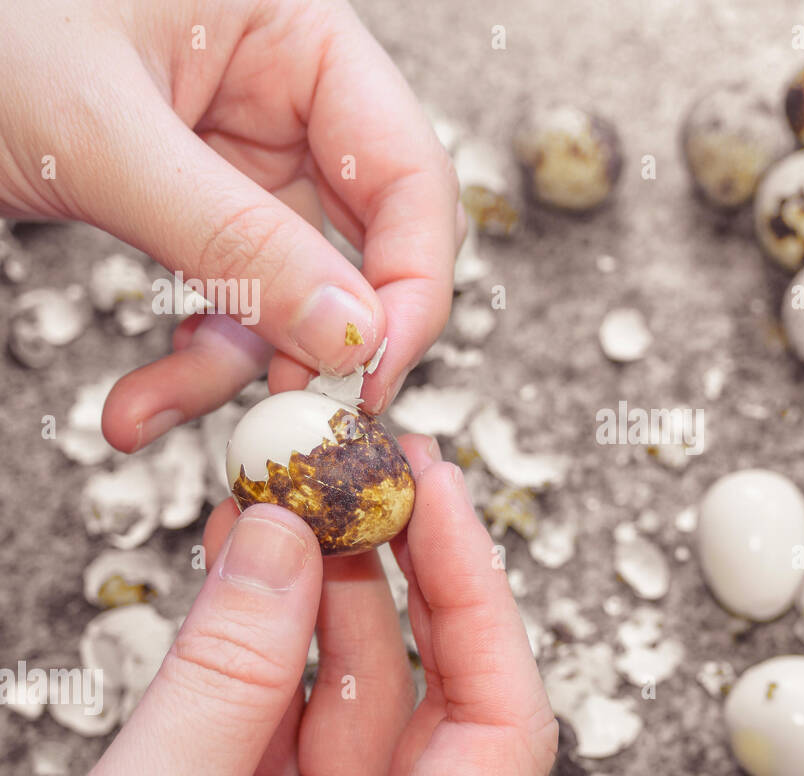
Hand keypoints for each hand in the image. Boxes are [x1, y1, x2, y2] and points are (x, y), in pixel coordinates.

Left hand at [0, 0, 461, 446]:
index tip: (376, 370)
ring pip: (294, 294)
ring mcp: (244, 161)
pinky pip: (230, 303)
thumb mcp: (103, 134)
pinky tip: (138, 405)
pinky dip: (191, 362)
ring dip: (235, 370)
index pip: (408, 172)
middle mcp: (289, 100)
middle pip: (368, 243)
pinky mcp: (198, 213)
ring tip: (155, 416)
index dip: (412, 281)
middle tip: (302, 421)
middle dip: (327, 339)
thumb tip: (354, 336)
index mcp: (298, 37)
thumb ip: (236, 238)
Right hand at [3, 436, 557, 775]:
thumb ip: (221, 686)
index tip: (436, 489)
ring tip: (288, 488)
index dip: (479, 596)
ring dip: (322, 583)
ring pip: (351, 690)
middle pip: (433, 694)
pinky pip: (277, 709)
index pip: (500, 729)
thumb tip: (284, 536)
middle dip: (400, 569)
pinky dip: (260, 628)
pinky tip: (242, 552)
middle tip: (365, 464)